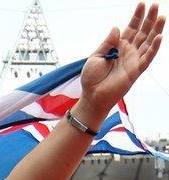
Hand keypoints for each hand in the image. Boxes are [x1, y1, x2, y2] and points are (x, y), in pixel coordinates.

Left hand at [80, 2, 164, 116]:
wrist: (92, 95)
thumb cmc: (92, 77)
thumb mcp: (96, 56)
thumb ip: (107, 42)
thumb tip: (117, 27)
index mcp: (118, 46)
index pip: (131, 28)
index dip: (136, 16)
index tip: (142, 3)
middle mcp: (129, 51)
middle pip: (142, 32)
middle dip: (149, 19)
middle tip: (156, 5)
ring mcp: (134, 60)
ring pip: (149, 42)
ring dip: (156, 30)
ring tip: (161, 17)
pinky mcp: (136, 70)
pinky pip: (148, 57)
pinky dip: (154, 48)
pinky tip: (160, 37)